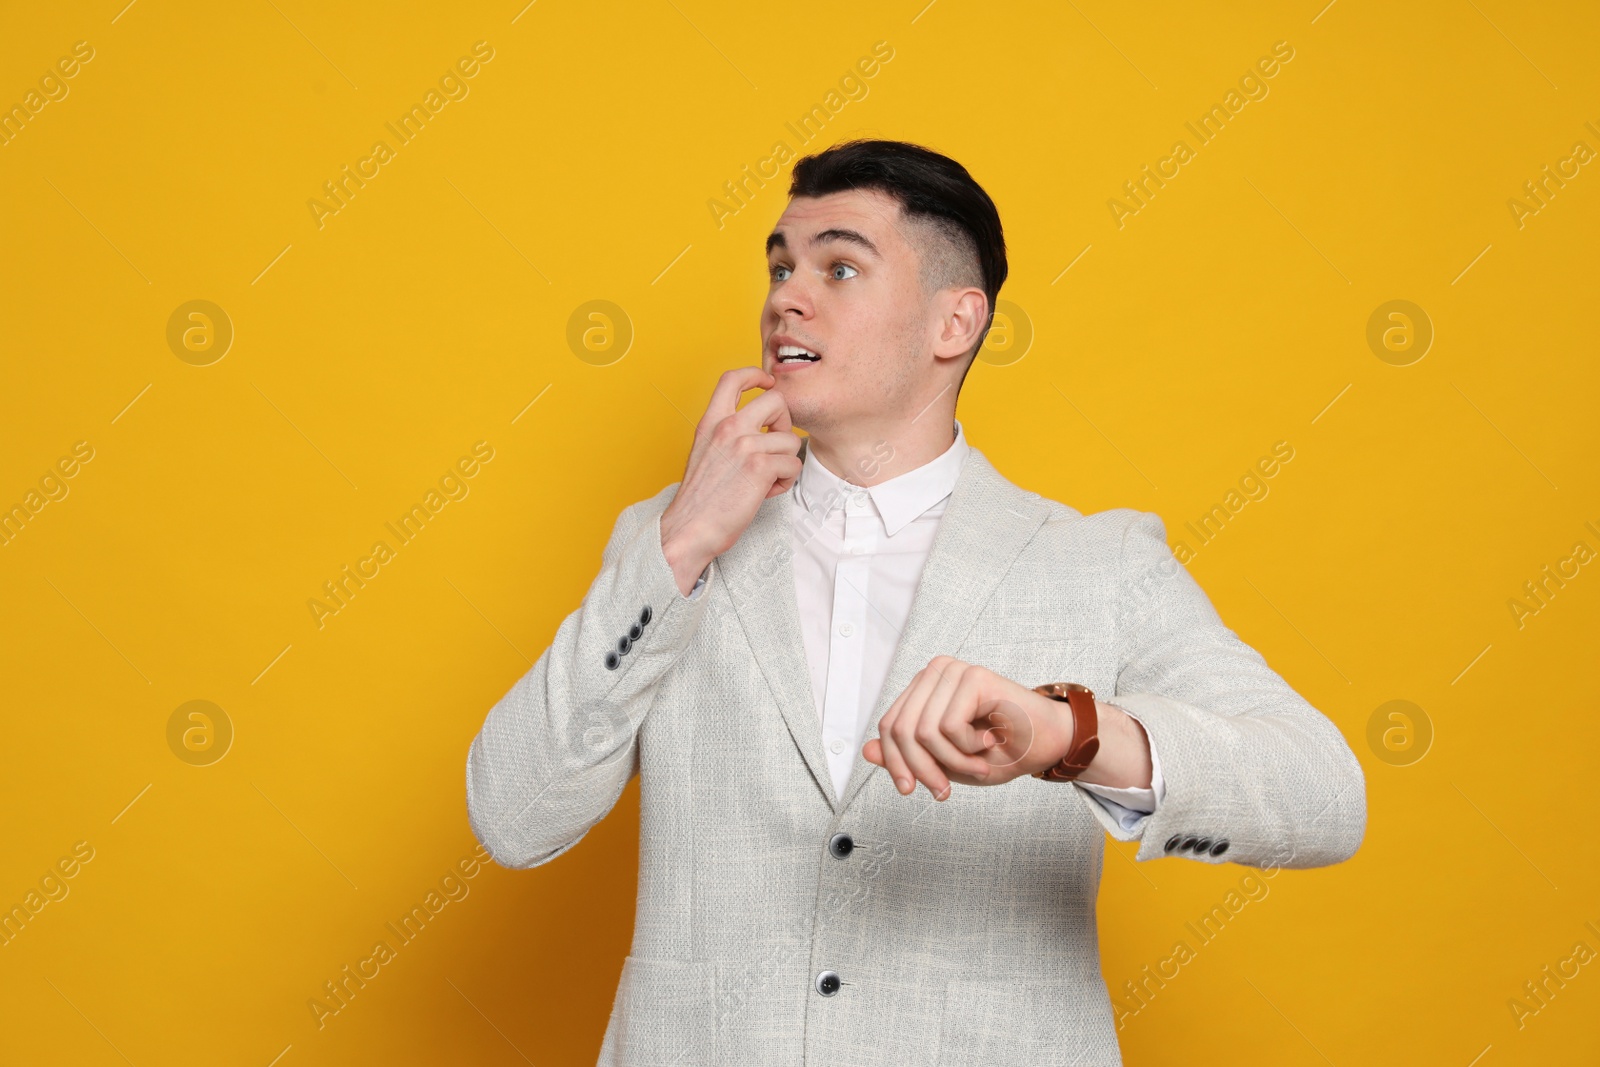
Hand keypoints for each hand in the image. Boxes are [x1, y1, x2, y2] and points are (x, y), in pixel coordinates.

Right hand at [660, 367, 801, 595]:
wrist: (689, 529)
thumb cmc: (698, 500)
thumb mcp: (704, 453)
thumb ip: (726, 435)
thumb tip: (760, 431)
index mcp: (711, 422)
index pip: (733, 378)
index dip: (756, 374)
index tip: (768, 382)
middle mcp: (727, 427)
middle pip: (776, 400)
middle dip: (785, 422)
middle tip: (776, 444)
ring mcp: (744, 445)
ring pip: (790, 441)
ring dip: (785, 463)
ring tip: (766, 480)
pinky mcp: (760, 467)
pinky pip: (793, 465)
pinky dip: (785, 481)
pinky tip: (766, 492)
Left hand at [862, 656, 1074, 799]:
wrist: (1048, 745)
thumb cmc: (1001, 752)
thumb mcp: (945, 762)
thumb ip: (908, 755)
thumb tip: (865, 752)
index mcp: (923, 689)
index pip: (888, 726)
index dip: (895, 763)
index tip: (910, 790)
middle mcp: (934, 673)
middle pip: (899, 729)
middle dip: (922, 768)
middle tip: (944, 789)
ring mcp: (953, 671)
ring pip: (923, 731)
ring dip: (951, 761)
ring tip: (977, 763)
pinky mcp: (973, 677)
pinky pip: (948, 726)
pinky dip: (967, 748)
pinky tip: (990, 742)